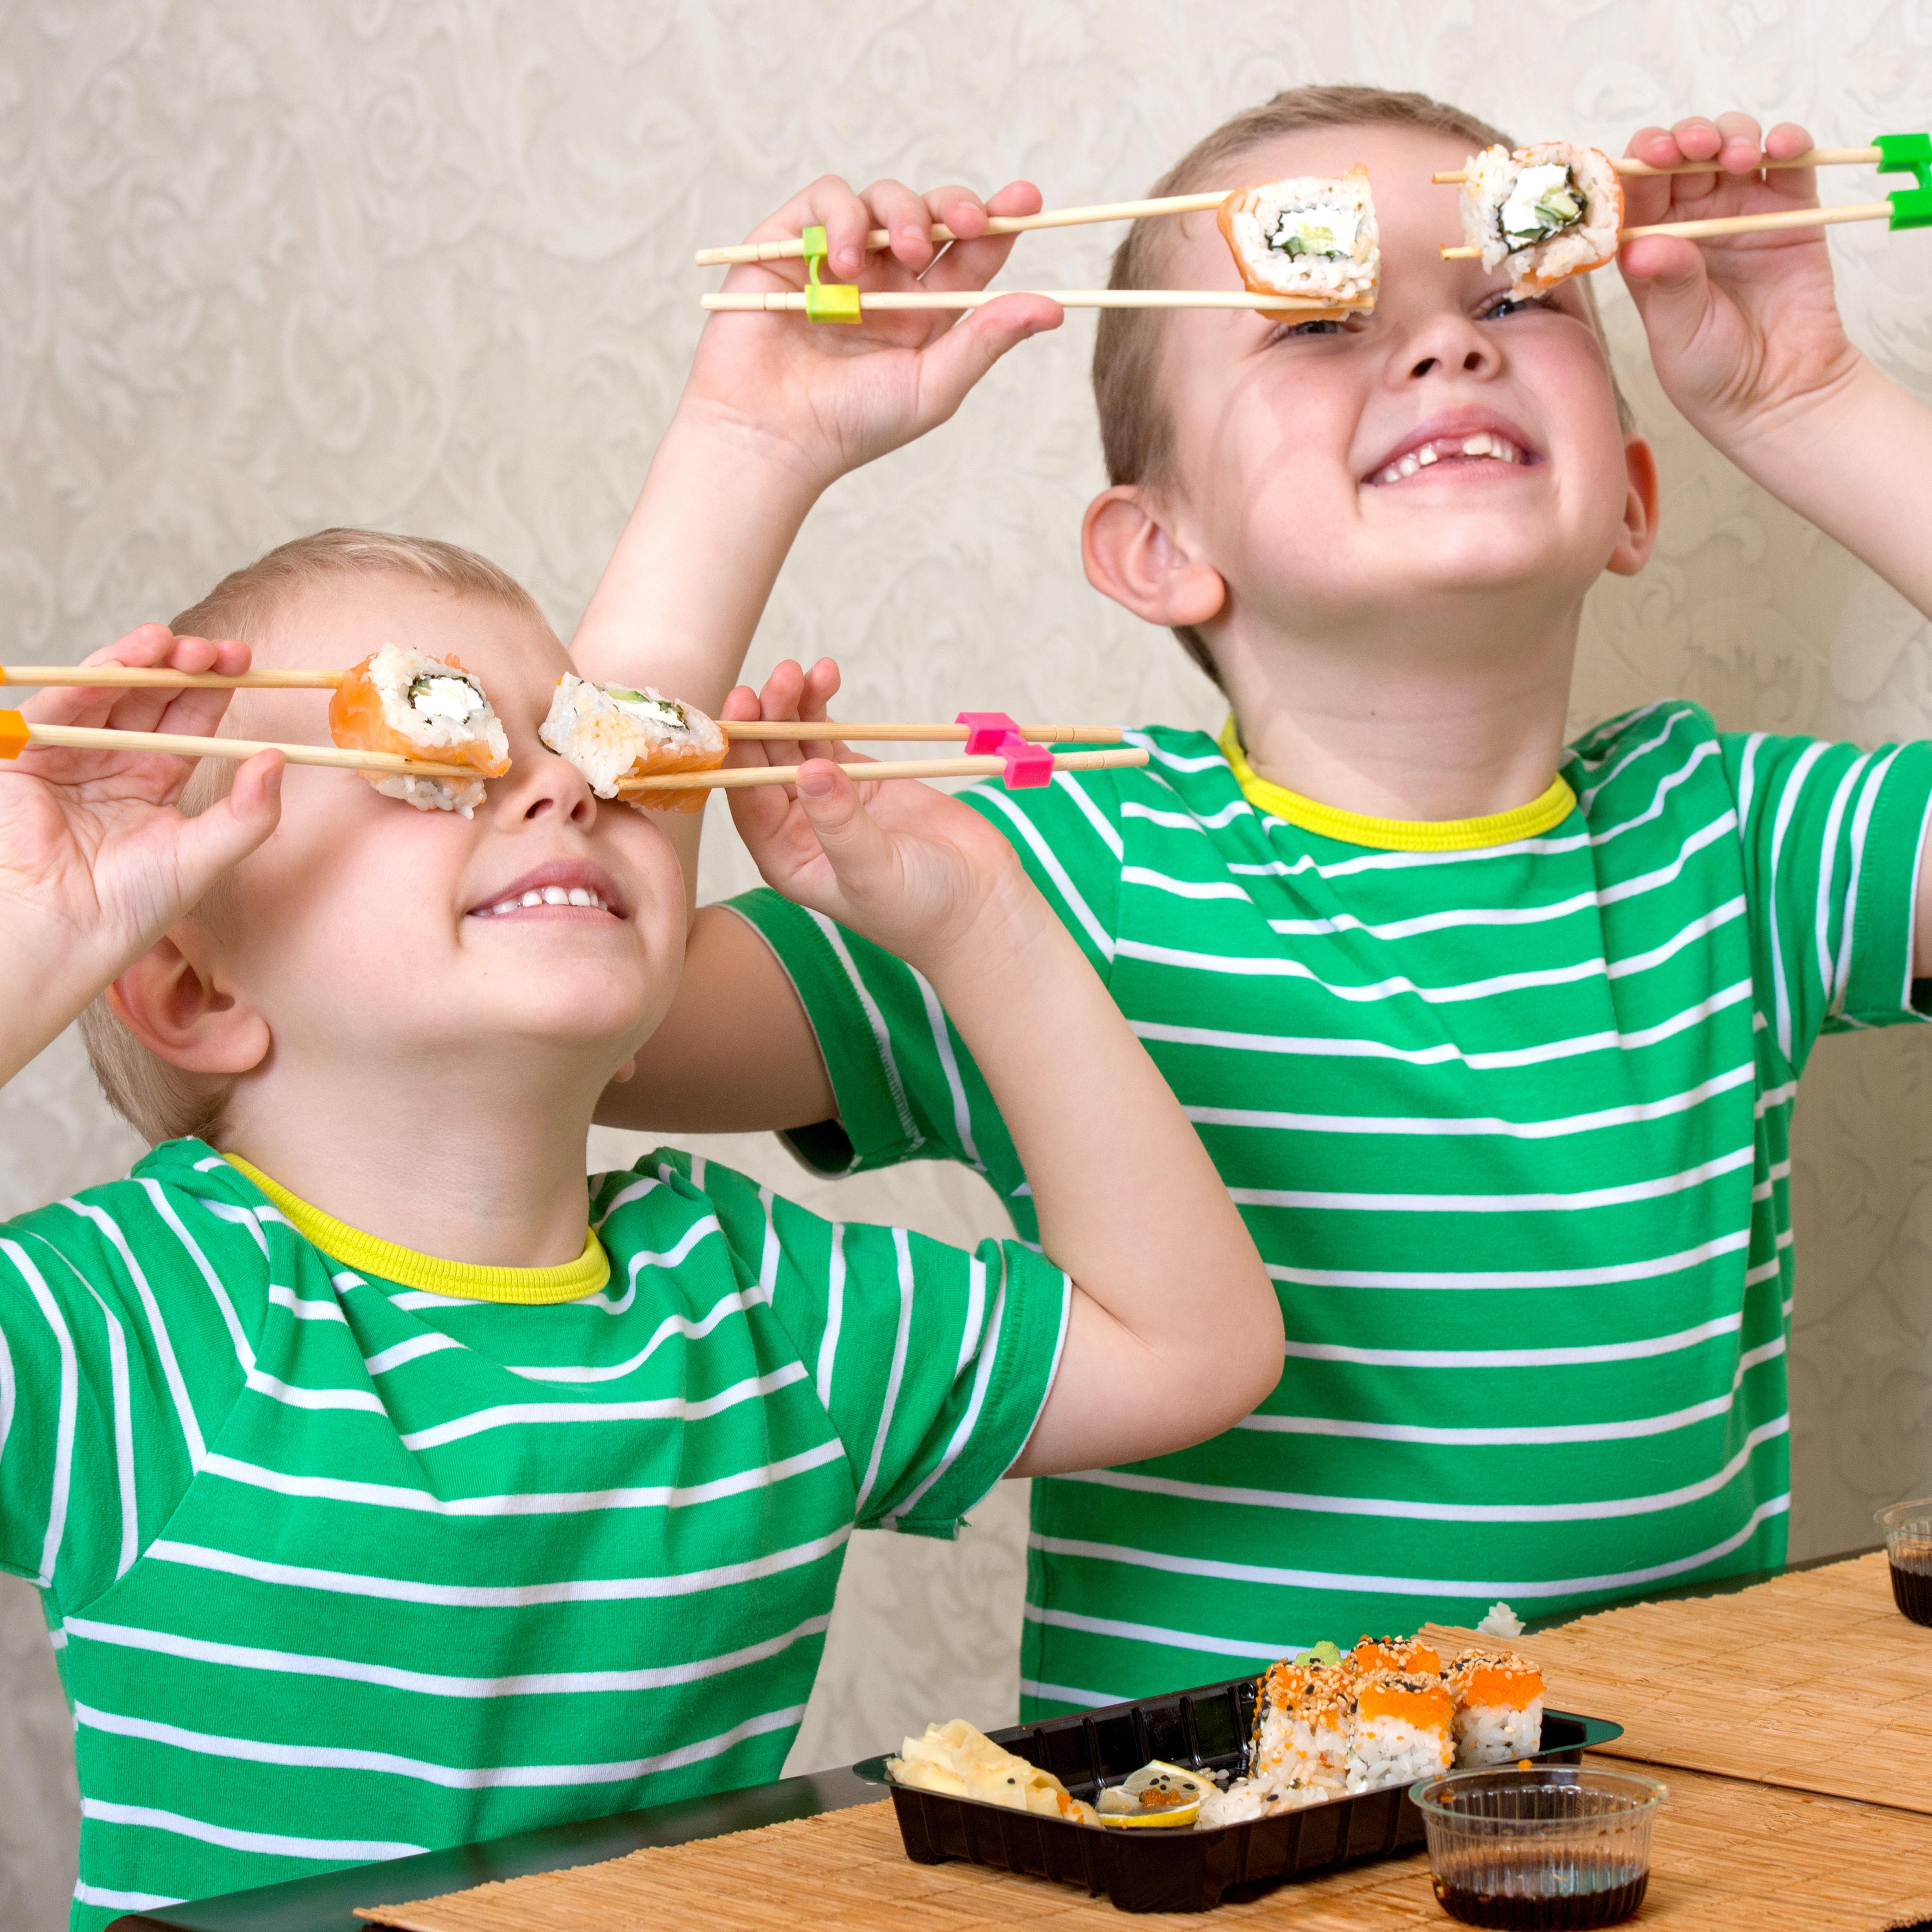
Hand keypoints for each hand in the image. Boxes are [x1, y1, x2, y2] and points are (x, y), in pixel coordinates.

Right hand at [0, 625, 281, 1082]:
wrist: (63, 931)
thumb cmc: (131, 906)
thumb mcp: (204, 856)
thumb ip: (248, 813)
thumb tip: (279, 759)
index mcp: (155, 783)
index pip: (188, 722)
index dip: (214, 690)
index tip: (245, 665)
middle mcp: (114, 763)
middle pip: (151, 698)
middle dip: (184, 668)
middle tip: (219, 651)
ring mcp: (70, 756)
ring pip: (110, 692)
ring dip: (143, 661)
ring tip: (176, 642)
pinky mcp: (28, 756)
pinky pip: (63, 706)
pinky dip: (94, 678)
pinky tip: (131, 658)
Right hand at [681, 175, 1063, 490]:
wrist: (771, 434)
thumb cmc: (851, 424)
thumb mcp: (933, 386)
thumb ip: (986, 340)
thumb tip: (1054, 308)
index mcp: (924, 311)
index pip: (970, 252)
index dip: (999, 219)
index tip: (1027, 200)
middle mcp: (885, 279)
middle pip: (932, 213)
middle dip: (955, 206)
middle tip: (966, 223)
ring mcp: (837, 257)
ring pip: (882, 198)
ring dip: (902, 216)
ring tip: (903, 256)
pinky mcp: (790, 242)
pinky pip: (827, 199)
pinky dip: (844, 218)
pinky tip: (845, 262)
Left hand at [722, 659, 1029, 975]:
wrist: (978, 905)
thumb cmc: (921, 909)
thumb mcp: (874, 872)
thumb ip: (840, 824)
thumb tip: (808, 770)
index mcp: (785, 857)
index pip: (748, 798)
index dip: (741, 752)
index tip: (745, 708)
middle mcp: (797, 826)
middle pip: (767, 761)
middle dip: (768, 717)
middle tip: (781, 677)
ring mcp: (829, 797)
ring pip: (796, 741)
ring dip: (794, 704)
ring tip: (802, 670)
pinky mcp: (861, 778)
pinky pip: (830, 734)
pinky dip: (823, 706)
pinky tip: (824, 676)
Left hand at [1617, 113, 1863, 449]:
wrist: (1776, 391)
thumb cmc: (1710, 369)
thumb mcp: (1677, 329)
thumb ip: (1667, 282)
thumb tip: (1642, 245)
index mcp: (1650, 246)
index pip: (1635, 188)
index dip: (1638, 163)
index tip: (1649, 156)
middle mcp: (1692, 221)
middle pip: (1682, 155)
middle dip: (1685, 139)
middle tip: (1693, 147)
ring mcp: (1742, 210)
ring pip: (1731, 147)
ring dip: (1732, 135)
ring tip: (1740, 156)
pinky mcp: (1791, 210)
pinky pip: (1790, 162)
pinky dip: (1789, 142)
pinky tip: (1783, 148)